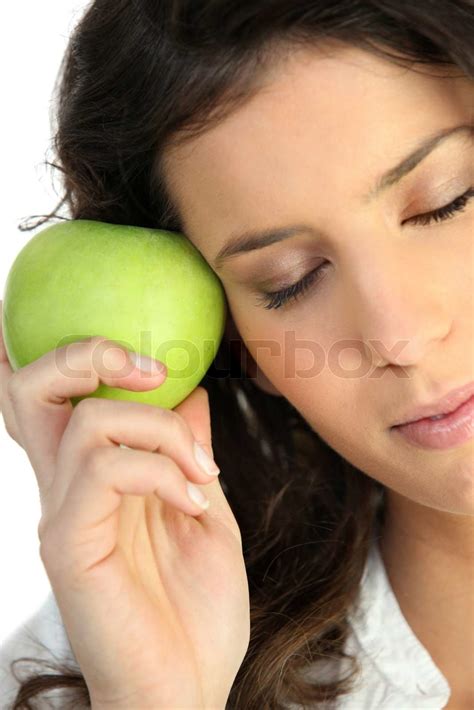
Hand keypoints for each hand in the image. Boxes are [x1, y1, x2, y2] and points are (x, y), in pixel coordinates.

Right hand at [0, 300, 249, 707]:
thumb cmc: (194, 612)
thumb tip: (191, 391)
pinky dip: (161, 468)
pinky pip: (105, 469)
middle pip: (32, 388)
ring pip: (87, 420)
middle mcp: (64, 488)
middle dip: (88, 354)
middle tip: (149, 367)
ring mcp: (62, 515)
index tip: (130, 342)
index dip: (59, 352)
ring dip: (161, 427)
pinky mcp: (69, 546)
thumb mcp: (204, 514)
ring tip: (202, 469)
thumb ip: (188, 453)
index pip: (51, 401)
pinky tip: (195, 499)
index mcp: (92, 478)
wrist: (185, 692)